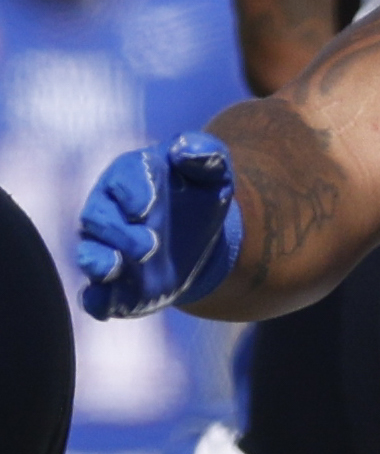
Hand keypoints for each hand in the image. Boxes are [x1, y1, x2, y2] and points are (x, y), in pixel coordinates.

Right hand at [77, 132, 243, 318]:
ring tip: (113, 269)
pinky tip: (104, 305)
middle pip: (98, 217)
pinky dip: (97, 300)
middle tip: (149, 246)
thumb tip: (185, 148)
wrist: (202, 240)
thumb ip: (206, 154)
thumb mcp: (215, 174)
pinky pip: (94, 295)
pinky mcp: (112, 284)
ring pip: (90, 254)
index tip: (146, 207)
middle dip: (119, 232)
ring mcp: (108, 248)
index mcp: (132, 176)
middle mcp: (111, 212)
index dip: (132, 191)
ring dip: (99, 263)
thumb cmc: (201, 196)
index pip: (123, 177)